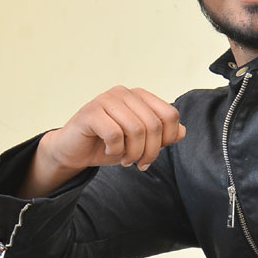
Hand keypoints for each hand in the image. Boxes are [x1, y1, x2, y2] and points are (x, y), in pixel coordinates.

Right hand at [20, 87, 184, 196]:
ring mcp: (106, 99)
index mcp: (139, 96)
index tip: (152, 155)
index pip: (170, 115)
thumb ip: (161, 135)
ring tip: (124, 160)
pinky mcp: (91, 112)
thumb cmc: (107, 145)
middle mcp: (124, 93)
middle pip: (154, 125)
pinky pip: (115, 135)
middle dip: (150, 152)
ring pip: (136, 130)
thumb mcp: (139, 143)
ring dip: (133, 153)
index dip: (167, 139)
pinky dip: (115, 150)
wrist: (74, 151)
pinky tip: (109, 152)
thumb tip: (182, 132)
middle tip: (139, 164)